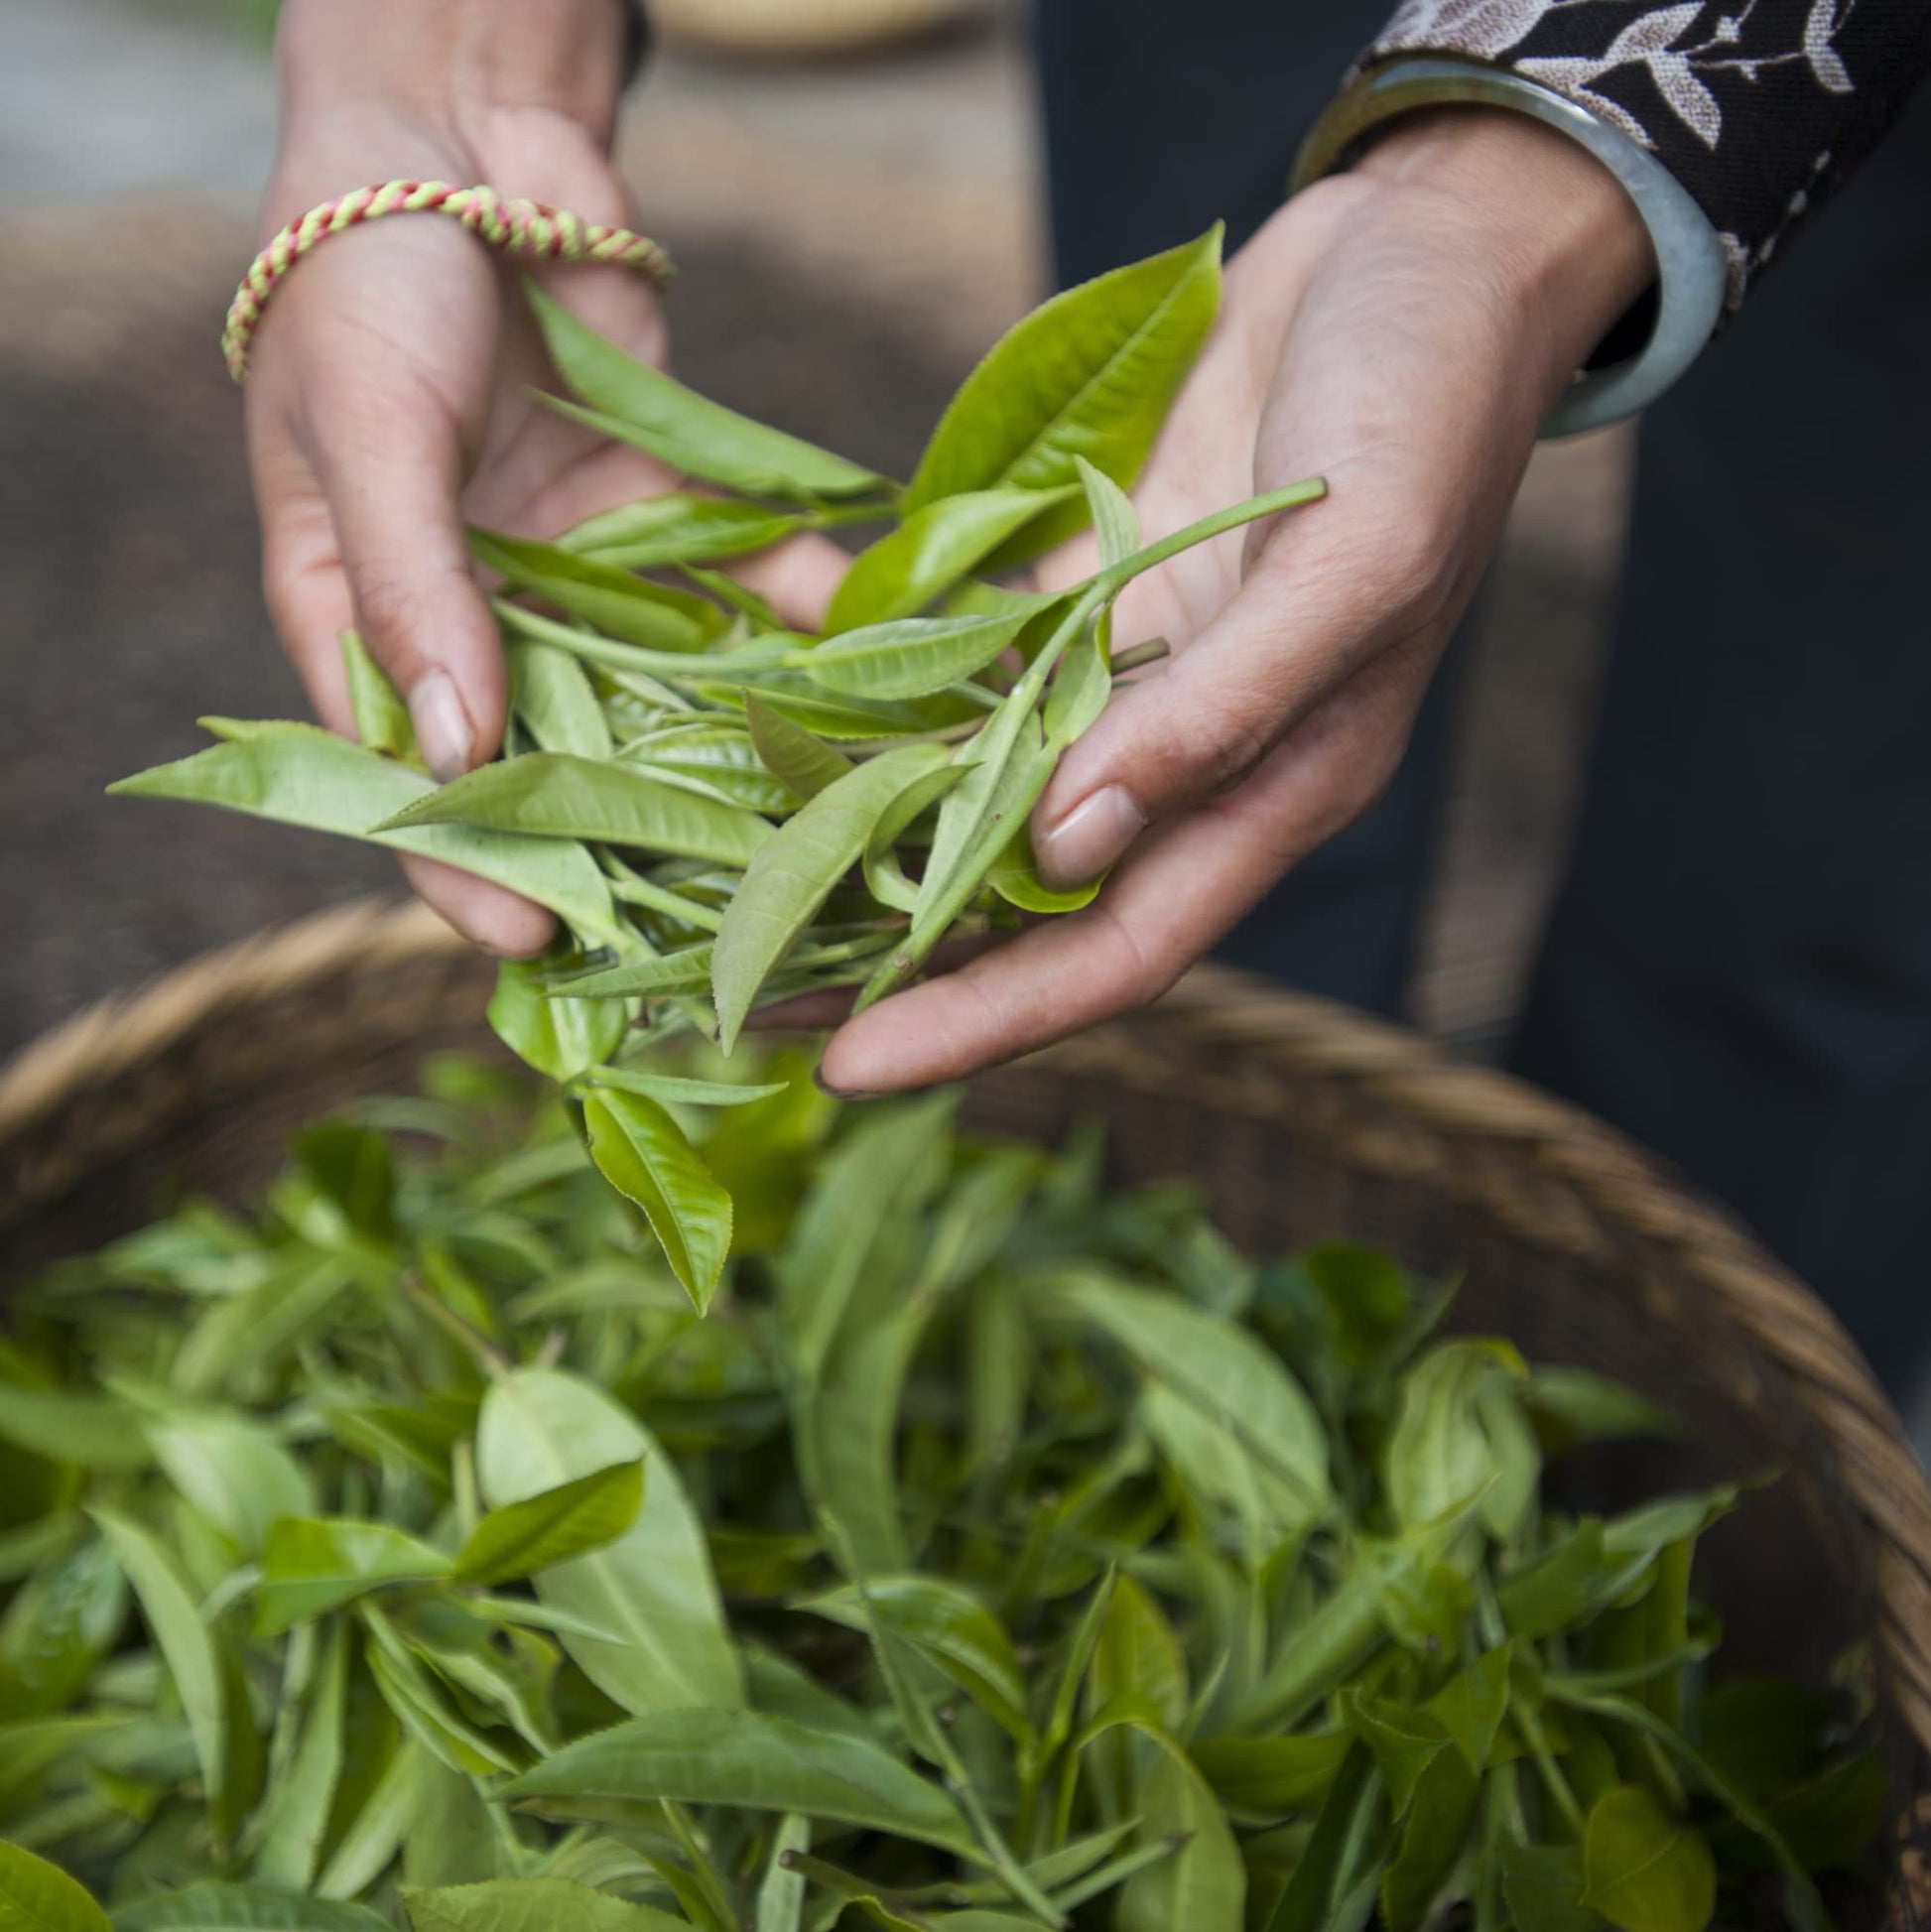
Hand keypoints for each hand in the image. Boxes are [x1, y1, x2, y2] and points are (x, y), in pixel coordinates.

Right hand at [248, 0, 837, 954]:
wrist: (464, 149)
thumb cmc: (367, 289)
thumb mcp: (365, 437)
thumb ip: (406, 591)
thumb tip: (455, 750)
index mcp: (374, 632)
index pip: (418, 787)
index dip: (472, 870)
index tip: (537, 945)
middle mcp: (489, 631)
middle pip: (566, 770)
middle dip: (643, 851)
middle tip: (729, 930)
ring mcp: (589, 585)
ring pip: (679, 702)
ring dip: (756, 763)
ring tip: (843, 835)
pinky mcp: (676, 525)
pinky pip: (756, 592)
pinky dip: (826, 629)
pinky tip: (912, 676)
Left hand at [819, 107, 1653, 1093]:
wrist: (1424, 248)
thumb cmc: (1428, 406)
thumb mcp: (1355, 563)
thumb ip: (1221, 712)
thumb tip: (1069, 846)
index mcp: (1273, 788)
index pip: (1116, 951)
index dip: (988, 1018)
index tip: (852, 1067)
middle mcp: (1186, 758)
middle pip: (1023, 901)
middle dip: (890, 961)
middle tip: (743, 1002)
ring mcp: (1125, 677)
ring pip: (975, 790)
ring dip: (861, 834)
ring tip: (724, 873)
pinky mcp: (1083, 596)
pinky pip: (962, 663)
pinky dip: (875, 682)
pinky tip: (772, 691)